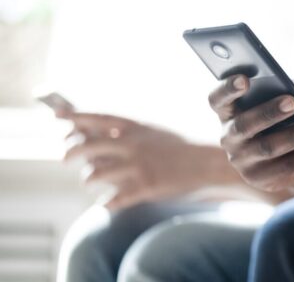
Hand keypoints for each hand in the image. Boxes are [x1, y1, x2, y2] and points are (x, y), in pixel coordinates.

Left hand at [63, 113, 215, 210]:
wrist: (211, 161)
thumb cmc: (185, 145)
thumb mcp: (156, 131)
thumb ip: (130, 132)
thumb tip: (99, 135)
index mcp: (136, 126)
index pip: (97, 118)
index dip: (75, 117)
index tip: (58, 116)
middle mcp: (132, 144)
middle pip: (86, 146)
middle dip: (70, 153)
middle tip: (65, 157)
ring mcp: (137, 166)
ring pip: (93, 175)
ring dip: (89, 180)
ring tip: (93, 181)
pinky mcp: (144, 188)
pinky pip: (112, 200)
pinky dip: (107, 203)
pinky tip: (109, 202)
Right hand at [208, 75, 293, 191]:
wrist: (291, 154)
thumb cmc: (285, 116)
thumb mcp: (289, 98)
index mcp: (229, 110)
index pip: (218, 99)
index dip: (227, 89)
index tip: (244, 79)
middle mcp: (228, 136)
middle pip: (244, 124)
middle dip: (269, 112)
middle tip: (292, 102)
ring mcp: (241, 160)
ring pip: (267, 148)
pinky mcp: (258, 179)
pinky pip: (284, 167)